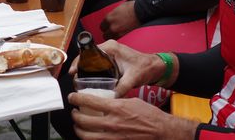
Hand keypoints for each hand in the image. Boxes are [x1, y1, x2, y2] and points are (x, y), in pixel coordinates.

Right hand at [69, 40, 166, 96]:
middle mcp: (108, 47)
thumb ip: (122, 87)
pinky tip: (91, 81)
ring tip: (80, 82)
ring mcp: (109, 52)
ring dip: (85, 69)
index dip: (78, 61)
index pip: (88, 51)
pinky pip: (97, 63)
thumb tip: (110, 98)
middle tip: (75, 80)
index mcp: (111, 47)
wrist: (156, 67)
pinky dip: (92, 70)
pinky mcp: (111, 58)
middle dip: (79, 67)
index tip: (73, 72)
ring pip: (91, 60)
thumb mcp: (133, 78)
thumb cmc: (146, 67)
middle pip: (87, 55)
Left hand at [69, 92, 197, 138]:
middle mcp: (112, 124)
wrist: (162, 132)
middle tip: (75, 112)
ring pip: (86, 136)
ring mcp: (113, 138)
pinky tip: (90, 136)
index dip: (75, 99)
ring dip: (79, 130)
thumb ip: (115, 101)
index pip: (88, 101)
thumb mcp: (131, 102)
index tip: (72, 98)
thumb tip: (104, 100)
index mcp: (116, 108)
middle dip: (75, 116)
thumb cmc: (149, 116)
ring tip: (79, 126)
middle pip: (82, 121)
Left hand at [99, 0, 140, 39]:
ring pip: (111, 39)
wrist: (140, 12)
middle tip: (112, 31)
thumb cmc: (130, 8)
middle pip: (105, 35)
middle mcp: (112, 27)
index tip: (107, 27)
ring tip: (117, 34)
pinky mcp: (125, 36)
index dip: (105, 27)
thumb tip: (109, 19)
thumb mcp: (116, 9)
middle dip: (108, 33)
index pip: (102, 27)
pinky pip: (118, 40)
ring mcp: (118, 32)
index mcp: (108, 18)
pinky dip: (119, 38)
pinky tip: (121, 35)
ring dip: (113, 37)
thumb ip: (111, 16)